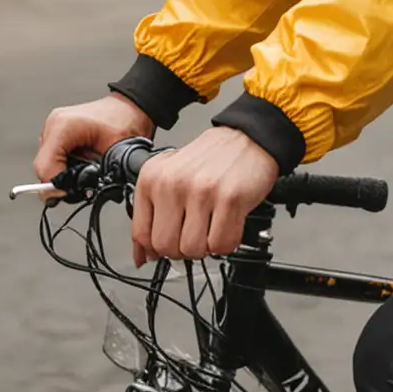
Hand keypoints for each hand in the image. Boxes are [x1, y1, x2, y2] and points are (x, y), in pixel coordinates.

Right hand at [34, 93, 154, 183]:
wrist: (132, 107)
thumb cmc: (128, 120)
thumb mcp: (117, 151)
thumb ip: (97, 174)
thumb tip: (79, 192)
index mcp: (64, 126)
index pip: (45, 169)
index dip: (58, 186)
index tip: (75, 190)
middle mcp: (53, 125)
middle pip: (43, 169)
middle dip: (63, 181)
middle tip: (85, 181)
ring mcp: (52, 128)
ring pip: (47, 166)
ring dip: (65, 174)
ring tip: (87, 167)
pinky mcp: (56, 133)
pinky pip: (53, 158)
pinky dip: (66, 166)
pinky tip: (82, 162)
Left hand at [130, 126, 279, 265]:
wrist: (251, 136)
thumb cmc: (214, 157)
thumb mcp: (173, 176)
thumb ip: (154, 214)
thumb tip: (143, 255)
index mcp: (153, 177)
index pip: (141, 233)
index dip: (156, 247)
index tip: (171, 241)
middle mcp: (173, 183)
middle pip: (165, 247)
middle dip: (184, 249)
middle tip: (197, 232)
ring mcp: (201, 191)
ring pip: (193, 250)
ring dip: (207, 246)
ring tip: (214, 225)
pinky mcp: (229, 198)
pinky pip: (221, 244)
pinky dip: (228, 242)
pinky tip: (230, 223)